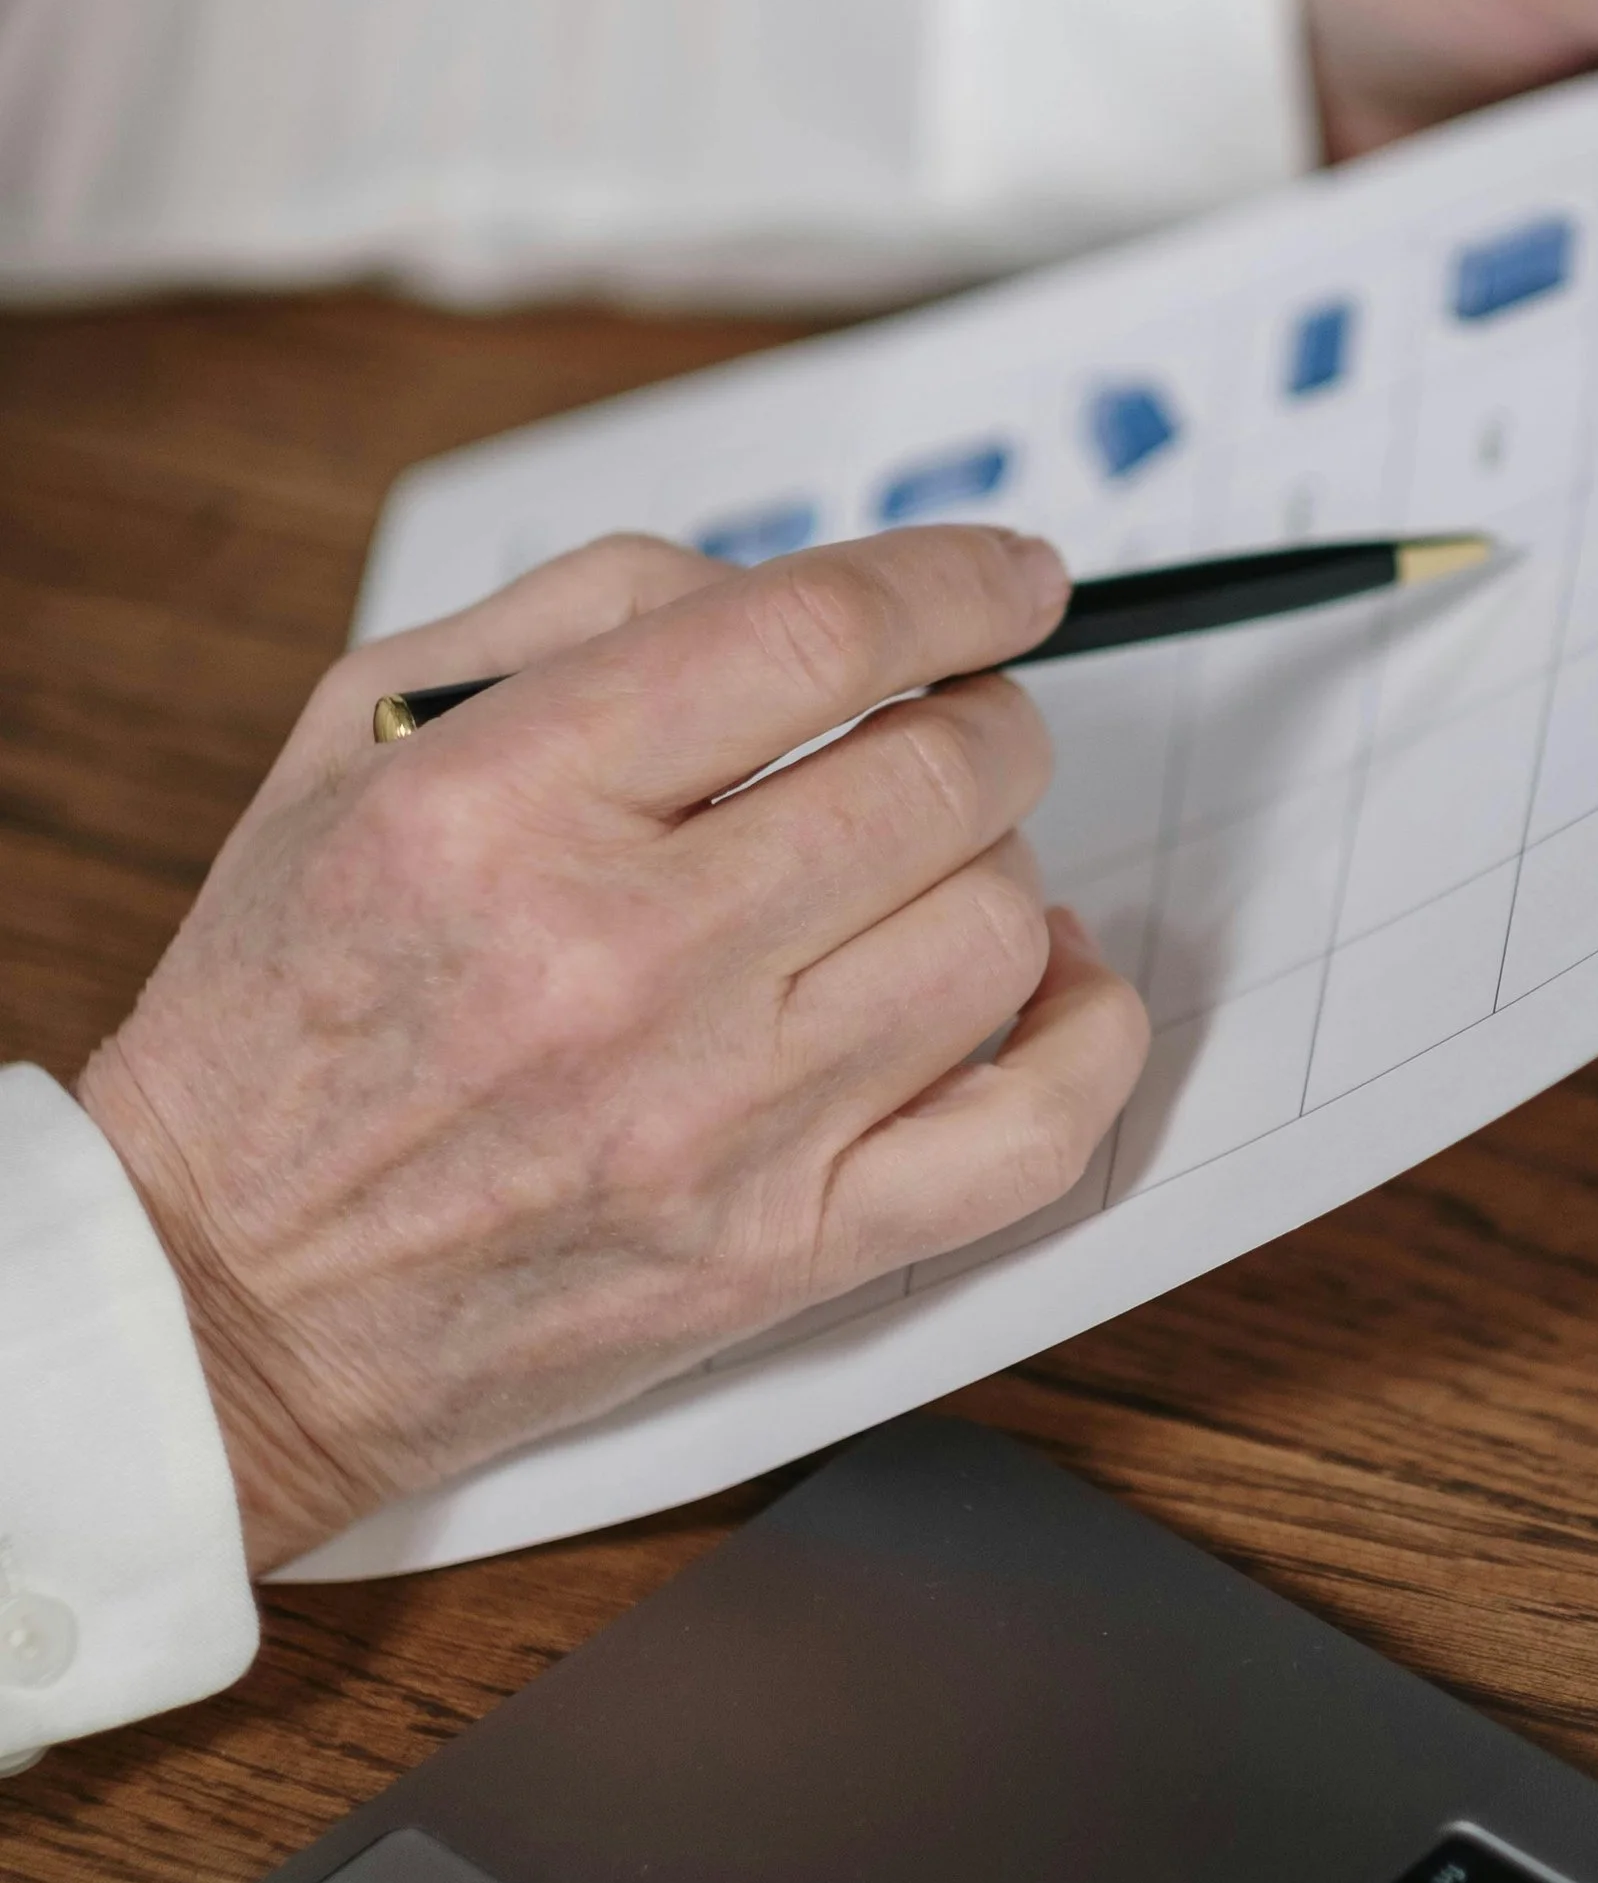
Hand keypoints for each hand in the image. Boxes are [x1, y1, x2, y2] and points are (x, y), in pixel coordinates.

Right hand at [78, 526, 1145, 1567]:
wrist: (227, 1303)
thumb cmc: (287, 1012)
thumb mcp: (355, 746)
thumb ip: (578, 617)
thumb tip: (790, 593)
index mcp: (498, 808)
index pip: (812, 637)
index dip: (953, 583)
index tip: (1014, 579)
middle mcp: (618, 963)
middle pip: (938, 778)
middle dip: (980, 724)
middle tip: (950, 728)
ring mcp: (716, 1126)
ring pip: (997, 933)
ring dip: (1000, 870)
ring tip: (926, 871)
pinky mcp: (783, 1257)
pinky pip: (1033, 1136)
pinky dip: (1086, 1038)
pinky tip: (1046, 982)